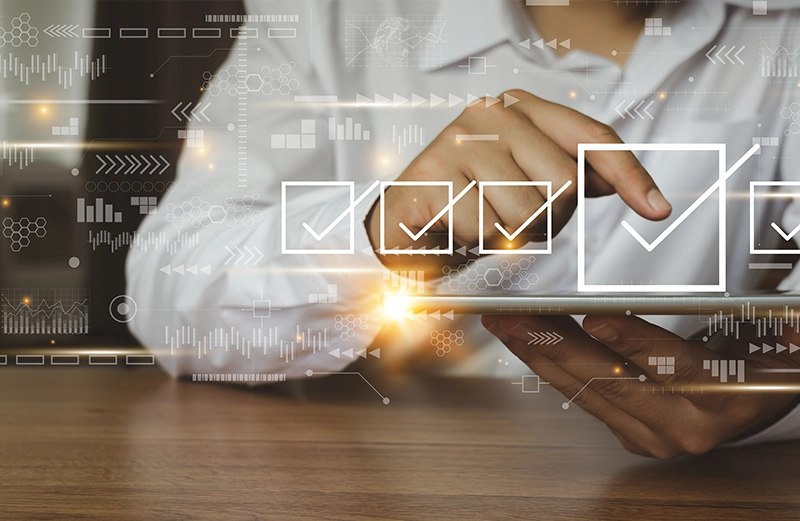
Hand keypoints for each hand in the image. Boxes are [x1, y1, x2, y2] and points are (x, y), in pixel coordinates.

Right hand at [366, 90, 671, 272]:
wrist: (404, 225)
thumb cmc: (467, 203)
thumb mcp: (523, 183)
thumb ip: (567, 175)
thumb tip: (621, 183)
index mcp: (519, 109)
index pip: (590, 137)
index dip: (629, 174)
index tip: (656, 207)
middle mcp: (489, 115)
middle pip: (564, 183)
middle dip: (547, 220)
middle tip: (511, 219)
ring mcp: (457, 141)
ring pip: (526, 213)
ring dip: (509, 236)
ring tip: (482, 224)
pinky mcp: (430, 175)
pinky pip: (484, 230)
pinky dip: (474, 244)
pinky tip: (454, 229)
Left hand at [483, 314, 799, 458]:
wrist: (756, 399)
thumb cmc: (760, 359)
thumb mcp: (775, 337)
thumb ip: (776, 330)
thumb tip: (778, 324)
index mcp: (725, 400)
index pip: (674, 367)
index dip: (634, 341)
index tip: (596, 319)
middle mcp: (685, 427)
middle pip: (613, 380)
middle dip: (557, 344)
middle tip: (515, 314)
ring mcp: (653, 436)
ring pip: (587, 390)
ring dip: (540, 354)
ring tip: (504, 322)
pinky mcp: (631, 435)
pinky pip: (582, 397)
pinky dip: (549, 365)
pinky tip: (524, 342)